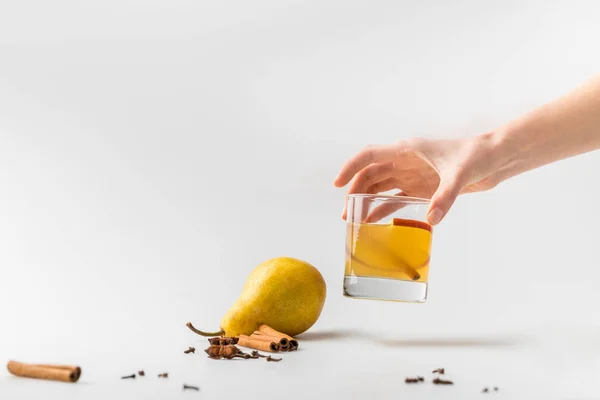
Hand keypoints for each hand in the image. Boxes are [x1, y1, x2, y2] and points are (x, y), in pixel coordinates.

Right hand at [333, 134, 501, 224]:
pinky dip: (382, 208)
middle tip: (346, 211)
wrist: (494, 159)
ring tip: (353, 218)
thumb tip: (431, 219)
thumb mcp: (460, 175)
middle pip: (370, 174)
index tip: (338, 183)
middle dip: (355, 190)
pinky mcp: (421, 188)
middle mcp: (405, 161)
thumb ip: (445, 197)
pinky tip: (373, 220)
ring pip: (380, 186)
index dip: (351, 167)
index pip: (370, 155)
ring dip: (366, 200)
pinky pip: (395, 198)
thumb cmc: (477, 156)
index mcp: (408, 150)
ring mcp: (411, 175)